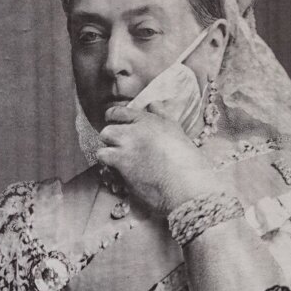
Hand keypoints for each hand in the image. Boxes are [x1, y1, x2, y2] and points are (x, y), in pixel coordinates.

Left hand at [96, 103, 217, 216]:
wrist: (186, 186)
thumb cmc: (187, 162)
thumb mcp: (177, 132)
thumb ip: (162, 116)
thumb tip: (153, 104)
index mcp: (150, 121)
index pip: (120, 112)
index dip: (114, 119)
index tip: (116, 126)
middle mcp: (136, 130)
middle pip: (108, 128)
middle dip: (110, 138)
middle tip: (119, 148)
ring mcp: (127, 145)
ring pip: (103, 141)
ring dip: (107, 151)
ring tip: (117, 161)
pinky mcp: (121, 162)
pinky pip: (103, 158)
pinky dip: (107, 164)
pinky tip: (118, 172)